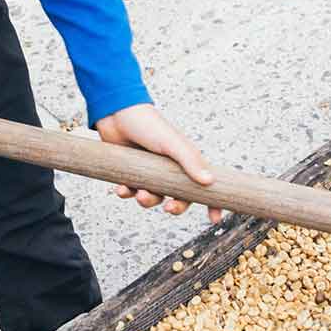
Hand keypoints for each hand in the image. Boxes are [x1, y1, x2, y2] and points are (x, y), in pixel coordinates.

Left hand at [94, 104, 223, 222]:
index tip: (215, 218)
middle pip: (179, 197)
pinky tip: (121, 189)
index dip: (211, 201)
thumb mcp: (171, 143)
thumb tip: (209, 181)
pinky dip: (127, 193)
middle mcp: (170, 167)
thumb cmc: (148, 124)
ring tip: (139, 194)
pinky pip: (132, 191)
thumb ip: (190, 161)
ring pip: (154, 197)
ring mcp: (151, 171)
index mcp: (185, 159)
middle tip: (169, 208)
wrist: (115, 113)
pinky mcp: (132, 172)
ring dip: (147, 200)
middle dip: (175, 207)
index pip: (204, 183)